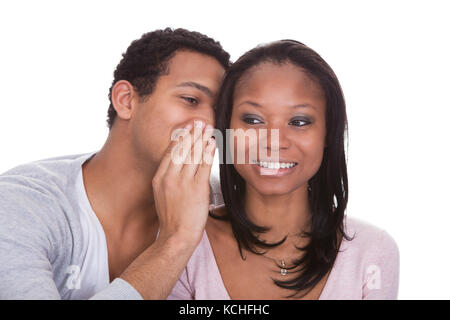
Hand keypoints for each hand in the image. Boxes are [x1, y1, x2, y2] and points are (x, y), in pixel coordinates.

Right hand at [152, 120, 215, 244]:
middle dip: (192, 133)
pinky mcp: (197, 188)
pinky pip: (204, 165)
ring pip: (193, 155)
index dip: (180, 138)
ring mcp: (184, 182)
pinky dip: (208, 152)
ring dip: (201, 139)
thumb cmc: (171, 218)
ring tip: (207, 129)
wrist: (177, 236)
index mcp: (159, 178)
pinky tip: (211, 144)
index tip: (186, 128)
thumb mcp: (161, 195)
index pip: (170, 152)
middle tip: (199, 122)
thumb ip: (167, 178)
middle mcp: (170, 177)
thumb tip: (177, 164)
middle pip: (182, 149)